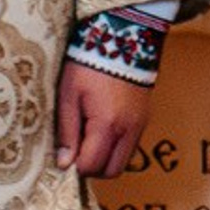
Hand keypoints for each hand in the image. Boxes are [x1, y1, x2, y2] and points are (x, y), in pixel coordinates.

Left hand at [55, 60, 149, 177]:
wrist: (124, 38)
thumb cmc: (90, 65)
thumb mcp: (69, 96)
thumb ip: (67, 132)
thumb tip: (64, 162)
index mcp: (108, 125)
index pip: (92, 166)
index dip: (75, 166)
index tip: (65, 153)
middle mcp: (129, 129)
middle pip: (112, 171)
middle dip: (93, 168)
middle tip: (77, 151)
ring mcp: (141, 124)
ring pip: (124, 160)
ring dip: (106, 157)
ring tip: (89, 136)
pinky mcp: (145, 117)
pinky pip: (131, 144)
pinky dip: (116, 145)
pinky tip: (102, 127)